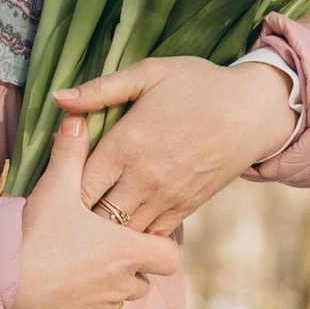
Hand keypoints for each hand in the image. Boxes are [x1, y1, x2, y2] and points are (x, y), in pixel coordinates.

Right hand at [8, 109, 183, 308]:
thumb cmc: (33, 233)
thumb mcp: (55, 187)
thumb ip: (72, 152)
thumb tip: (78, 117)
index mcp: (126, 252)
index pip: (169, 257)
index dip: (157, 248)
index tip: (137, 238)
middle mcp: (121, 286)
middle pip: (142, 281)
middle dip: (127, 270)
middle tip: (98, 252)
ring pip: (116, 304)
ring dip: (105, 292)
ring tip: (76, 272)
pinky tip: (61, 296)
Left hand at [58, 55, 296, 236]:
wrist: (253, 110)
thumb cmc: (199, 84)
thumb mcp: (149, 73)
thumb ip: (101, 89)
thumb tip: (59, 98)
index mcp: (126, 143)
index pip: (78, 184)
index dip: (61, 191)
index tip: (55, 188)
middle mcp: (143, 177)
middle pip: (96, 216)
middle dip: (79, 218)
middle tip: (67, 214)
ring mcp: (166, 197)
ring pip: (123, 232)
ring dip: (106, 230)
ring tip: (91, 226)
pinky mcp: (186, 207)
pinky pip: (153, 235)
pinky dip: (137, 236)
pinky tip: (127, 226)